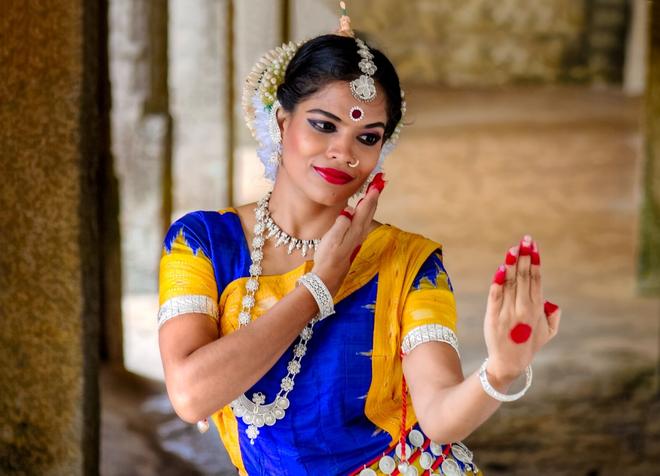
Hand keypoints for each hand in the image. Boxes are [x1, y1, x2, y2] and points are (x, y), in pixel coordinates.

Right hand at [311, 173, 385, 295]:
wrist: (328, 276)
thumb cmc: (328, 257)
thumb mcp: (332, 238)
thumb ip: (342, 223)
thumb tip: (350, 210)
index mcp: (355, 228)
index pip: (366, 206)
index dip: (373, 192)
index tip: (379, 180)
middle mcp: (359, 232)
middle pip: (370, 209)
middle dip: (375, 194)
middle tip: (381, 180)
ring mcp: (357, 236)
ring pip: (368, 215)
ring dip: (372, 201)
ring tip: (374, 190)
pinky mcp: (353, 240)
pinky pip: (363, 220)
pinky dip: (366, 210)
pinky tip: (363, 209)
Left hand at [483, 235, 560, 381]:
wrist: (508, 363)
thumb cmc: (528, 345)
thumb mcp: (548, 333)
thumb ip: (553, 316)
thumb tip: (552, 302)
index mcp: (537, 308)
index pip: (537, 279)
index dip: (535, 261)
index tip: (533, 246)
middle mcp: (524, 308)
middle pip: (525, 277)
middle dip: (525, 256)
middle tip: (525, 239)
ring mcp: (509, 312)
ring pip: (511, 283)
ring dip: (512, 265)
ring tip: (513, 249)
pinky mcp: (494, 316)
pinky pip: (496, 296)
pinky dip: (498, 283)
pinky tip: (500, 270)